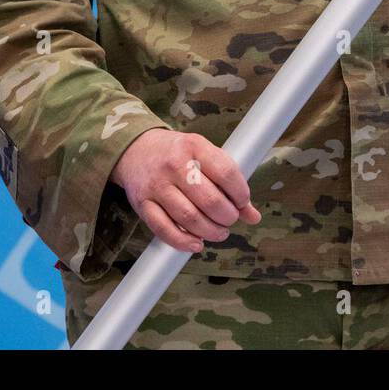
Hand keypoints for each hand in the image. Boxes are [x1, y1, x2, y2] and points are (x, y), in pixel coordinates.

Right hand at [111, 128, 260, 253]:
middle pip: (210, 200)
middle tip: (230, 219)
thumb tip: (253, 216)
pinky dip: (183, 242)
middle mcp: (175, 164)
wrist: (135, 150)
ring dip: (210, 231)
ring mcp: (157, 185)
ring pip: (189, 218)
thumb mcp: (205, 155)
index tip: (243, 203)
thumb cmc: (178, 154)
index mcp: (194, 146)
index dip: (240, 193)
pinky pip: (164, 229)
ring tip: (219, 232)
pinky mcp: (143, 204)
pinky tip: (197, 244)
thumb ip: (229, 181)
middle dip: (227, 216)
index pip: (226, 173)